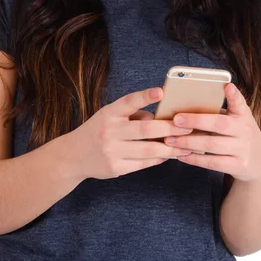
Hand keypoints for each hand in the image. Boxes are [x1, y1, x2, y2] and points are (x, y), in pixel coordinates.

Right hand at [64, 88, 193, 179]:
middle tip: (188, 127)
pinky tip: (170, 155)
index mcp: (108, 113)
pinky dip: (159, 159)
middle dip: (170, 128)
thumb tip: (162, 119)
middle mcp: (109, 131)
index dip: (144, 96)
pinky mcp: (116, 168)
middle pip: (145, 130)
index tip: (161, 92)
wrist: (73, 156)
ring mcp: (112, 151)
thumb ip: (133, 116)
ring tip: (186, 146)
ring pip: (149, 150)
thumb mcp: (109, 116)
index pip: (128, 102)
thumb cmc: (98, 131)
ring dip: (171, 148)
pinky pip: (143, 163)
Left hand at [166, 83, 260, 182]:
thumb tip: (186, 106)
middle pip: (219, 124)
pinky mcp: (238, 166)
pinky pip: (213, 162)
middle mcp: (245, 131)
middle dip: (195, 121)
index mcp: (243, 116)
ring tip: (170, 139)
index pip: (240, 103)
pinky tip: (181, 155)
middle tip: (175, 120)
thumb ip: (218, 113)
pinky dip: (195, 159)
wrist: (260, 164)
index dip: (234, 95)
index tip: (227, 86)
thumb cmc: (239, 137)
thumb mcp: (236, 121)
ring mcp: (242, 149)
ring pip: (212, 144)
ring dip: (188, 142)